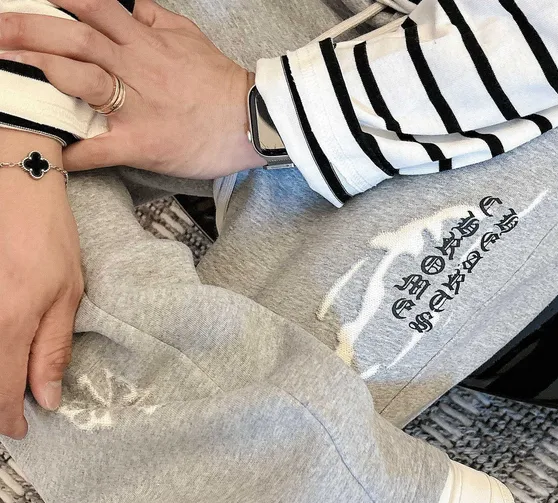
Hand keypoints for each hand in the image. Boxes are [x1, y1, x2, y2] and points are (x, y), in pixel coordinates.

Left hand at [0, 0, 265, 178]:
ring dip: (40, 73)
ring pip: (82, 81)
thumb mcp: (188, 36)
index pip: (93, 5)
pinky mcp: (144, 145)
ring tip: (5, 69)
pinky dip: (74, 152)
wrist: (254, 120)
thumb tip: (124, 3)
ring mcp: (138, 107)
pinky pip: (102, 148)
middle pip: (75, 39)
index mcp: (145, 41)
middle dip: (28, 30)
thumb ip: (152, 17)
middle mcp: (136, 68)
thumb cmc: (221, 81)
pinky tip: (51, 153)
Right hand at [0, 129, 82, 438]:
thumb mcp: (68, 292)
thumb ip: (52, 349)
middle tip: (7, 410)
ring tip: (6, 382)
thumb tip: (48, 399)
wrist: (11, 176)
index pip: (1, 391)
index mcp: (10, 321)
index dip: (8, 419)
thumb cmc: (46, 233)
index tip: (21, 430)